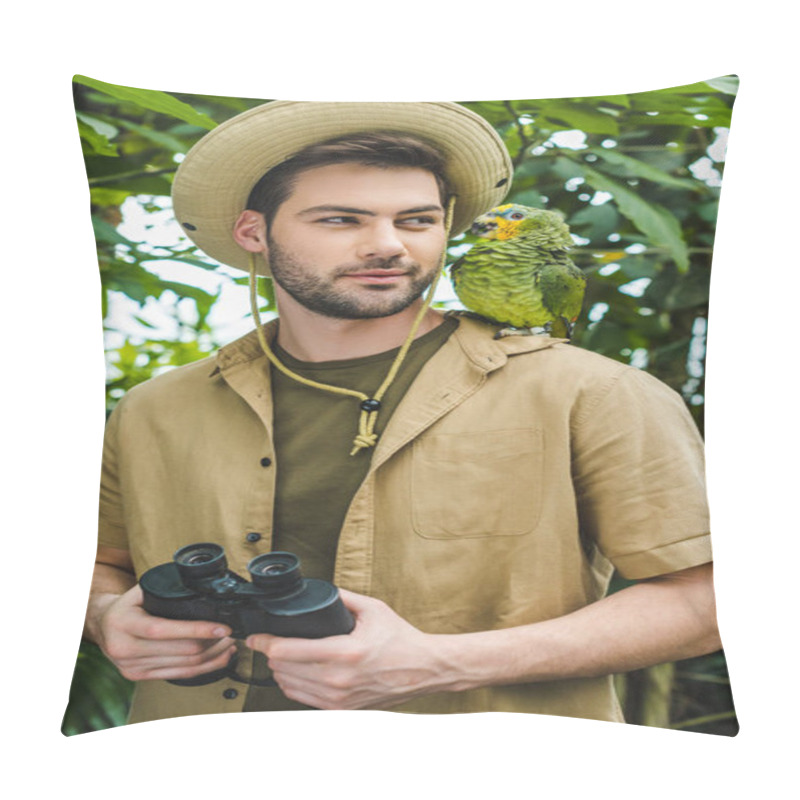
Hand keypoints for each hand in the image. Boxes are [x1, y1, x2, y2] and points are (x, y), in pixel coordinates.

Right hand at [90, 584, 236, 681]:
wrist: (102, 626)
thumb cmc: (126, 606)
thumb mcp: (139, 592)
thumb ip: (163, 590)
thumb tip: (200, 586)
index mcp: (125, 624)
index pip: (165, 630)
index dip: (197, 629)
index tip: (222, 627)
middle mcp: (125, 649)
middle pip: (181, 651)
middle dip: (212, 643)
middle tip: (232, 633)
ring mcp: (133, 667)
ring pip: (185, 666)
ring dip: (213, 656)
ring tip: (230, 644)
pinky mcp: (141, 677)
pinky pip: (179, 675)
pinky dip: (204, 668)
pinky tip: (218, 658)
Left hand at [246, 590, 454, 708]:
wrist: (424, 670)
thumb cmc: (401, 639)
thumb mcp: (373, 608)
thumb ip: (341, 597)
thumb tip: (317, 590)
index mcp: (345, 653)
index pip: (288, 652)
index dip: (265, 643)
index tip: (256, 636)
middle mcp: (339, 680)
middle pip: (283, 670)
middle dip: (270, 655)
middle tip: (267, 641)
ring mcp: (339, 699)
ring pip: (289, 687)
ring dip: (279, 671)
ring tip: (279, 656)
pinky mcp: (341, 710)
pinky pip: (303, 700)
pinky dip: (293, 686)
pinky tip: (295, 673)